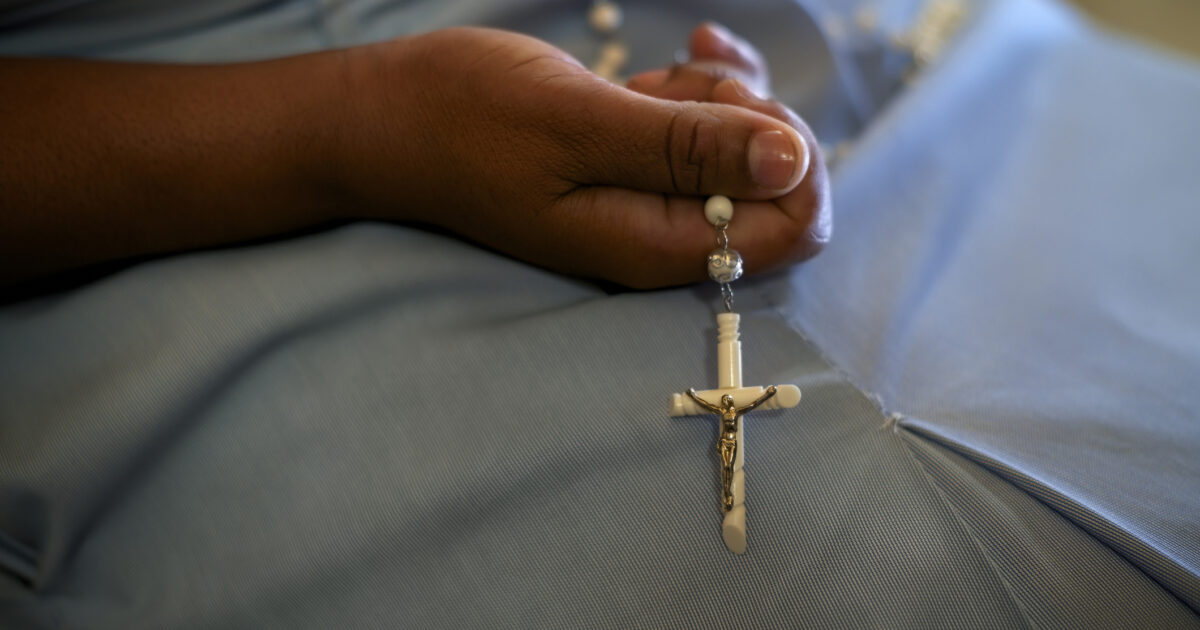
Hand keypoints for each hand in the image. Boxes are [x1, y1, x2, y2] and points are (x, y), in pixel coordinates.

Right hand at [333, 27, 828, 287]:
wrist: (391, 116)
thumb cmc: (466, 119)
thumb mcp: (579, 124)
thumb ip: (687, 150)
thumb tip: (796, 163)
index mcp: (659, 245)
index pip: (794, 228)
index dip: (793, 160)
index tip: (734, 106)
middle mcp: (666, 233)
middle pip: (780, 185)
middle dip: (753, 116)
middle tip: (684, 82)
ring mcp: (654, 199)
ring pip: (749, 147)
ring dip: (724, 93)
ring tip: (661, 72)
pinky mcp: (640, 164)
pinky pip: (712, 128)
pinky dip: (706, 86)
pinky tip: (677, 56)